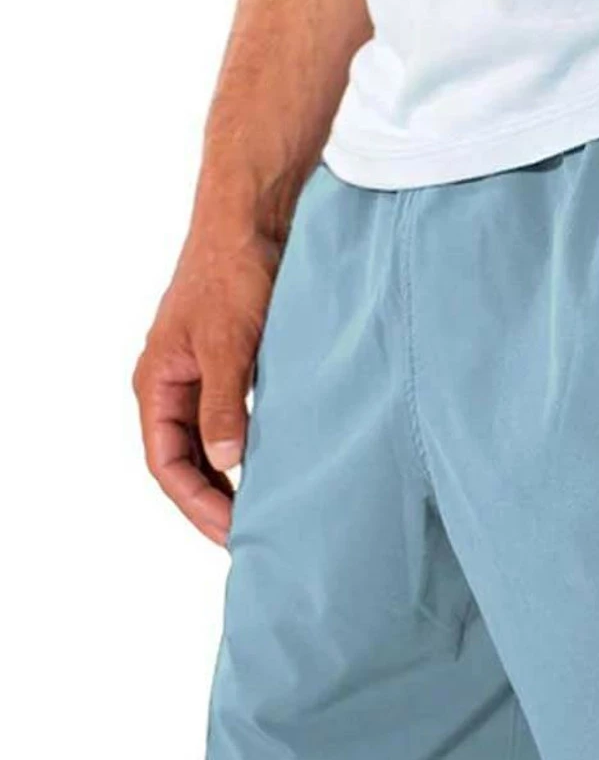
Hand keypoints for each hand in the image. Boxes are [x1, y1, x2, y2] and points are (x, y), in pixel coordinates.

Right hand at [134, 218, 277, 544]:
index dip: (198, 504)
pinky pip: (235, 424)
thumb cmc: (233, 273)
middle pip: (186, 463)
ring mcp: (204, 378)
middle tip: (256, 538)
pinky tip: (280, 471)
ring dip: (234, 482)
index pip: (167, 463)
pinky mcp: (235, 369)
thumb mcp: (229, 345)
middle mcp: (174, 386)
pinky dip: (252, 452)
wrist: (253, 221)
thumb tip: (226, 463)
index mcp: (158, 384)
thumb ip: (226, 405)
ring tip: (268, 516)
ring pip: (211, 447)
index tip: (234, 534)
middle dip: (216, 503)